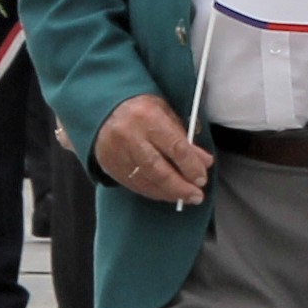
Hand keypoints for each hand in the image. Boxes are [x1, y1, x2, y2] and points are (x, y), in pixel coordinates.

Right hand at [93, 94, 208, 208]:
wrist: (104, 110)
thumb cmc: (140, 110)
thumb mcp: (166, 113)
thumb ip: (184, 138)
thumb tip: (203, 162)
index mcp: (148, 117)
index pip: (175, 147)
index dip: (191, 166)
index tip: (201, 178)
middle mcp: (130, 135)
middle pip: (158, 169)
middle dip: (180, 186)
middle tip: (196, 195)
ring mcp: (117, 152)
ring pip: (145, 180)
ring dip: (168, 193)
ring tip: (183, 197)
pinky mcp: (109, 165)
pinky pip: (134, 184)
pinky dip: (152, 192)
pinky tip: (165, 193)